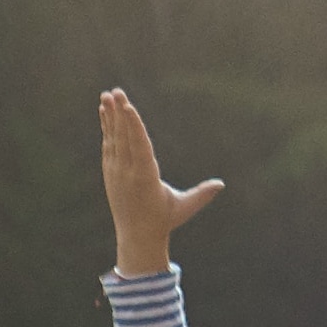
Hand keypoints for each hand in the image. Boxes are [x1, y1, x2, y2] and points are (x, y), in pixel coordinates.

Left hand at [98, 89, 221, 278]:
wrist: (137, 235)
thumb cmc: (165, 219)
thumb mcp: (184, 207)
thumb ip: (201, 194)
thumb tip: (220, 184)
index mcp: (145, 178)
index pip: (138, 146)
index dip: (133, 126)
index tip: (127, 107)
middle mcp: (127, 172)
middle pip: (123, 137)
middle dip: (120, 114)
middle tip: (116, 91)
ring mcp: (116, 170)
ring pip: (113, 138)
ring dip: (110, 116)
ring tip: (107, 95)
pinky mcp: (110, 170)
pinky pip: (108, 144)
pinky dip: (107, 127)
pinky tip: (106, 112)